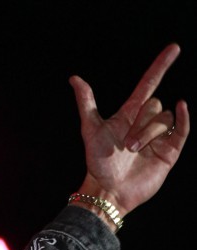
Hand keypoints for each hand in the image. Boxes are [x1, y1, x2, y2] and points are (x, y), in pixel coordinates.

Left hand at [70, 43, 188, 217]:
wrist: (109, 191)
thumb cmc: (98, 163)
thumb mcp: (90, 130)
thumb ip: (86, 103)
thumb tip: (74, 78)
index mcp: (130, 114)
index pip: (149, 83)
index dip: (160, 66)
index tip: (174, 48)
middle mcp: (146, 123)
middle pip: (154, 104)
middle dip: (141, 122)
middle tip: (127, 145)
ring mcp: (159, 137)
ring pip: (164, 118)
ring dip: (150, 132)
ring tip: (135, 150)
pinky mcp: (169, 151)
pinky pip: (182, 129)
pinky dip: (184, 119)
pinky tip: (181, 108)